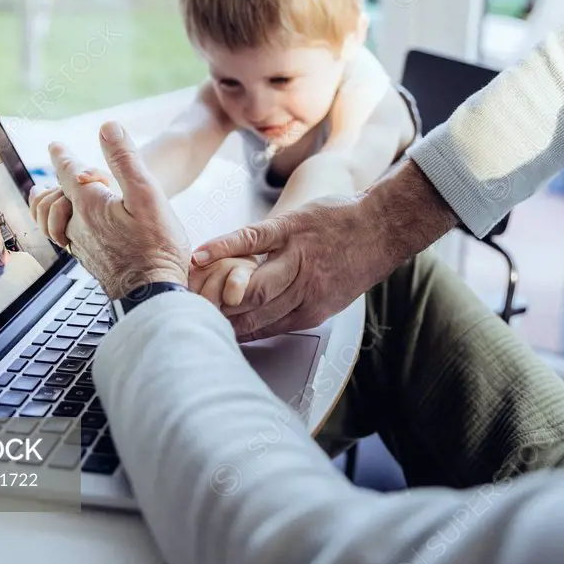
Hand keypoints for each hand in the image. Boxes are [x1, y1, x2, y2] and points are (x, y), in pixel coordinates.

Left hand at [32, 121, 188, 299]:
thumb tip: (107, 126)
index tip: (55, 145)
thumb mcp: (148, 195)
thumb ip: (126, 160)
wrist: (153, 294)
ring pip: (52, 220)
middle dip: (51, 181)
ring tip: (43, 198)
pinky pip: (64, 238)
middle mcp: (78, 224)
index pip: (68, 171)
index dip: (62, 155)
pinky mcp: (90, 261)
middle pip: (52, 197)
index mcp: (89, 203)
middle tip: (53, 172)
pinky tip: (67, 229)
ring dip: (47, 205)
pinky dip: (58, 225)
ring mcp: (82, 245)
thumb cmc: (156, 247)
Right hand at [191, 161, 456, 340]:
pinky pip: (251, 240)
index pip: (257, 330)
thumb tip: (258, 324)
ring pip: (247, 284)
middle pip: (247, 313)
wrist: (383, 228)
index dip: (227, 334)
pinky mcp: (291, 228)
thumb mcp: (329, 299)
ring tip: (181, 290)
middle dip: (213, 317)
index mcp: (307, 312)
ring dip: (212, 289)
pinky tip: (199, 256)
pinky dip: (223, 247)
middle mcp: (299, 291)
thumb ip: (292, 310)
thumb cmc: (355, 263)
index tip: (200, 335)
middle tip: (179, 316)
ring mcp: (294, 259)